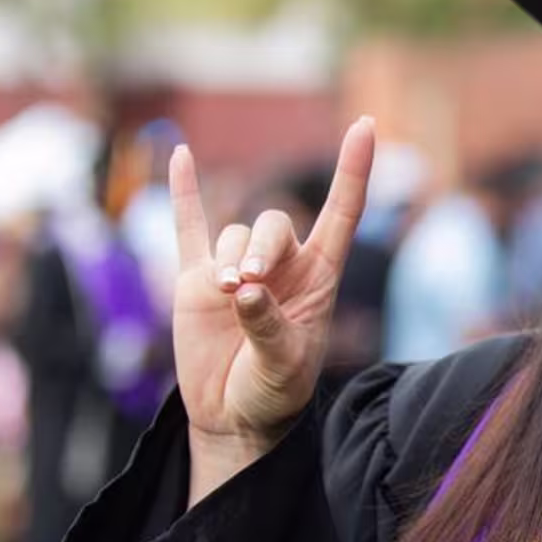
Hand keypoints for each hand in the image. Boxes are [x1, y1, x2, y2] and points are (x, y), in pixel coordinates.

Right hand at [169, 118, 374, 501]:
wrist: (234, 416)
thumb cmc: (274, 391)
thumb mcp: (284, 366)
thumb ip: (268, 327)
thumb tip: (244, 291)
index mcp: (320, 277)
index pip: (342, 212)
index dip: (354, 170)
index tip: (365, 125)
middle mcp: (282, 265)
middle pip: (273, 224)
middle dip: (260, 247)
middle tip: (246, 285)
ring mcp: (236, 268)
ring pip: (232, 232)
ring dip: (229, 257)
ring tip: (227, 295)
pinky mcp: (194, 281)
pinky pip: (189, 227)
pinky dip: (183, 192)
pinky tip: (176, 154)